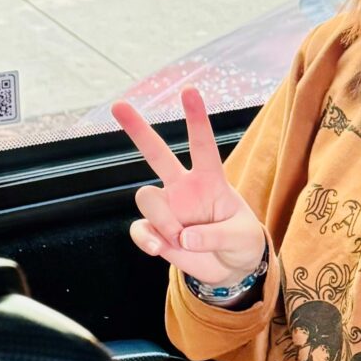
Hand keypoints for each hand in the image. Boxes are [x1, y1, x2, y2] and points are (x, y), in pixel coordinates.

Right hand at [112, 87, 267, 291]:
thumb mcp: (242, 239)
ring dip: (164, 221)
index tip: (189, 91)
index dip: (197, 118)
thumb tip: (184, 238)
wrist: (231, 269)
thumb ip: (216, 236)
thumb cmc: (242, 243)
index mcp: (210, 180)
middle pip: (157, 153)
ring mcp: (167, 208)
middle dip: (138, 129)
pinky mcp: (156, 231)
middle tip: (118, 104)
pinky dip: (147, 240)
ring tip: (182, 239)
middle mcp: (184, 188)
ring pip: (147, 197)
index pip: (203, 144)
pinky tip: (159, 249)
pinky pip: (140, 229)